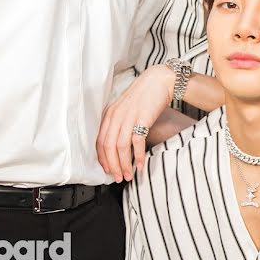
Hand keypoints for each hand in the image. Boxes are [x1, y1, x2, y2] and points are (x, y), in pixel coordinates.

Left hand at [96, 64, 173, 181]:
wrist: (160, 81)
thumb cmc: (144, 95)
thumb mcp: (125, 108)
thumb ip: (118, 122)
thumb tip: (117, 145)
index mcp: (109, 114)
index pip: (99, 142)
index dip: (103, 159)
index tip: (108, 171)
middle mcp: (116, 116)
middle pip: (108, 147)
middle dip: (112, 166)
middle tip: (117, 178)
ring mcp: (128, 117)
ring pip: (120, 147)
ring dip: (124, 165)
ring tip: (128, 176)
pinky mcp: (142, 119)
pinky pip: (136, 142)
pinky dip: (137, 156)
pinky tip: (140, 165)